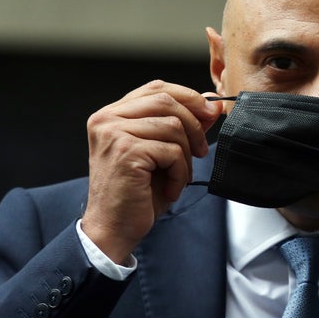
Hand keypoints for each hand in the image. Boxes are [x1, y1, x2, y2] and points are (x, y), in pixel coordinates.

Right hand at [80, 80, 223, 262]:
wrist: (114, 229)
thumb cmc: (137, 194)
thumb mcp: (164, 154)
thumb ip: (183, 126)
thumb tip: (211, 105)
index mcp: (112, 115)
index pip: (156, 88)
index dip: (188, 96)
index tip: (210, 112)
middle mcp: (107, 119)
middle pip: (167, 101)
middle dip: (194, 125)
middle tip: (202, 152)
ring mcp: (114, 133)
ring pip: (173, 126)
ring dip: (187, 156)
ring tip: (180, 177)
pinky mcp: (126, 152)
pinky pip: (172, 151)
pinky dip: (180, 172)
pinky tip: (171, 188)